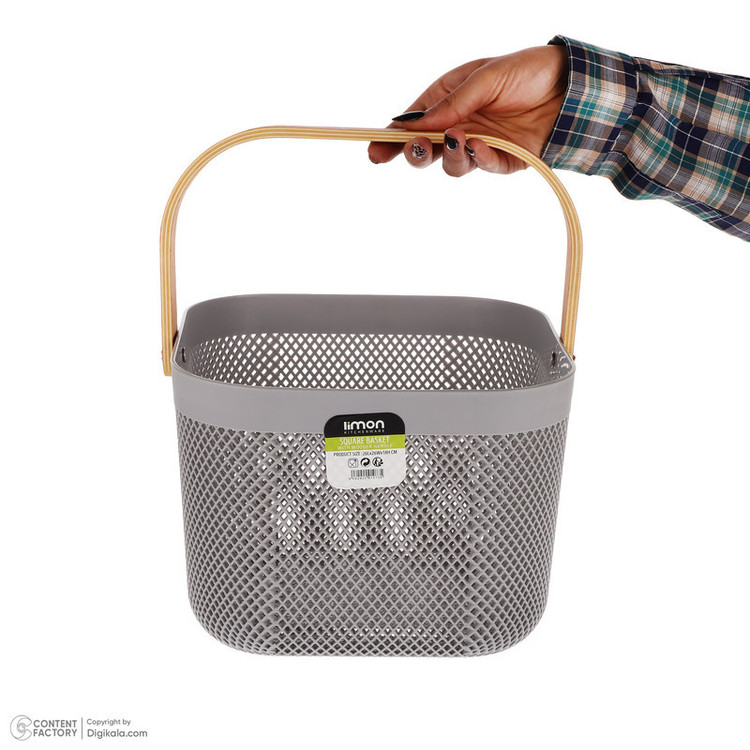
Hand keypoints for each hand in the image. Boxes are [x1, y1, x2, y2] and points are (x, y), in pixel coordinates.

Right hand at [368, 45, 567, 174]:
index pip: (412, 123)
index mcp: (448, 100)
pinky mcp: (502, 161)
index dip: (390, 138)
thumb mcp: (487, 76)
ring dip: (452, 155)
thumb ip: (455, 102)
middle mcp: (459, 125)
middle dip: (415, 153)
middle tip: (418, 148)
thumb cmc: (527, 71)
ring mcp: (479, 145)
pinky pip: (485, 166)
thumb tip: (424, 124)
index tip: (375, 151)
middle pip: (425, 150)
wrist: (572, 87)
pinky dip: (481, 159)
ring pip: (452, 164)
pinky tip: (483, 146)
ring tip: (462, 139)